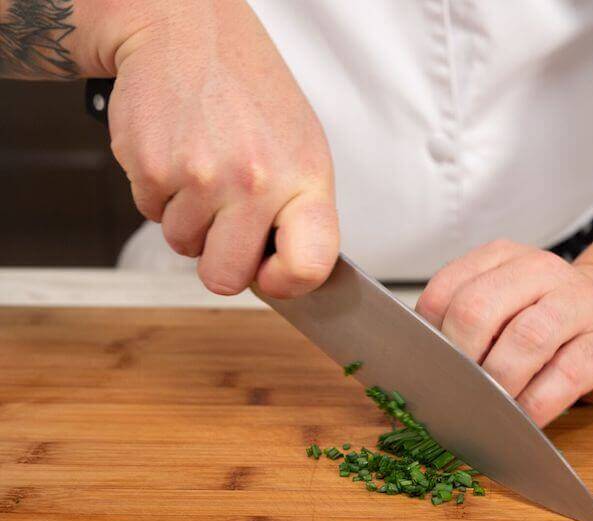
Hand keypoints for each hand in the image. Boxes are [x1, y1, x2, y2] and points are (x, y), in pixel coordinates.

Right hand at [107, 1, 337, 297]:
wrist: (188, 33)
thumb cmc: (250, 94)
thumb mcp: (300, 148)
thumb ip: (298, 212)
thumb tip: (285, 273)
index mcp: (304, 179)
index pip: (310, 265)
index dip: (288, 285)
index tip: (273, 274)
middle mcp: (256, 182)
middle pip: (227, 279)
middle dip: (221, 260)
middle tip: (226, 220)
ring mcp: (203, 178)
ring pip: (184, 247)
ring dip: (188, 219)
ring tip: (203, 169)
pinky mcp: (154, 170)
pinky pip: (151, 216)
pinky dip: (161, 194)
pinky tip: (178, 155)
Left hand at [416, 240, 592, 425]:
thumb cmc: (547, 318)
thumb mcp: (505, 303)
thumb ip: (465, 320)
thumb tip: (422, 369)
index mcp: (504, 257)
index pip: (446, 289)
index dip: (430, 336)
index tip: (432, 367)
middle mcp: (541, 271)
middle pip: (477, 310)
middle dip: (460, 359)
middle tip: (458, 390)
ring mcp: (580, 305)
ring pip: (525, 340)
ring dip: (498, 385)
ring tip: (489, 409)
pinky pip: (564, 377)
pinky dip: (535, 406)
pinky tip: (523, 420)